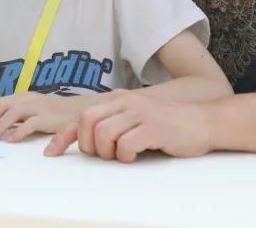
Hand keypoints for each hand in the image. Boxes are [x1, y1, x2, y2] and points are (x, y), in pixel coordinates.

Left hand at [0, 93, 87, 142]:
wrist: (80, 110)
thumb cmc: (55, 113)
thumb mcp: (33, 110)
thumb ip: (18, 116)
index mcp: (22, 97)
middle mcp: (27, 99)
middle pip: (1, 105)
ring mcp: (38, 107)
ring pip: (13, 112)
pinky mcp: (48, 118)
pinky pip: (30, 124)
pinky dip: (19, 131)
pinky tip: (11, 140)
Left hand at [45, 90, 212, 161]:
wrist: (203, 121)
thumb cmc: (166, 125)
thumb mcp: (134, 120)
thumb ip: (111, 125)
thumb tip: (82, 141)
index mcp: (118, 100)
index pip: (81, 116)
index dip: (63, 136)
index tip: (52, 153)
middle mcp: (126, 102)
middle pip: (87, 121)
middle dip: (89, 144)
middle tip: (104, 154)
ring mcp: (140, 113)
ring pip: (104, 132)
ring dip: (108, 151)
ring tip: (121, 155)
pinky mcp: (154, 127)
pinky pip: (127, 143)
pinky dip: (126, 155)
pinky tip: (135, 155)